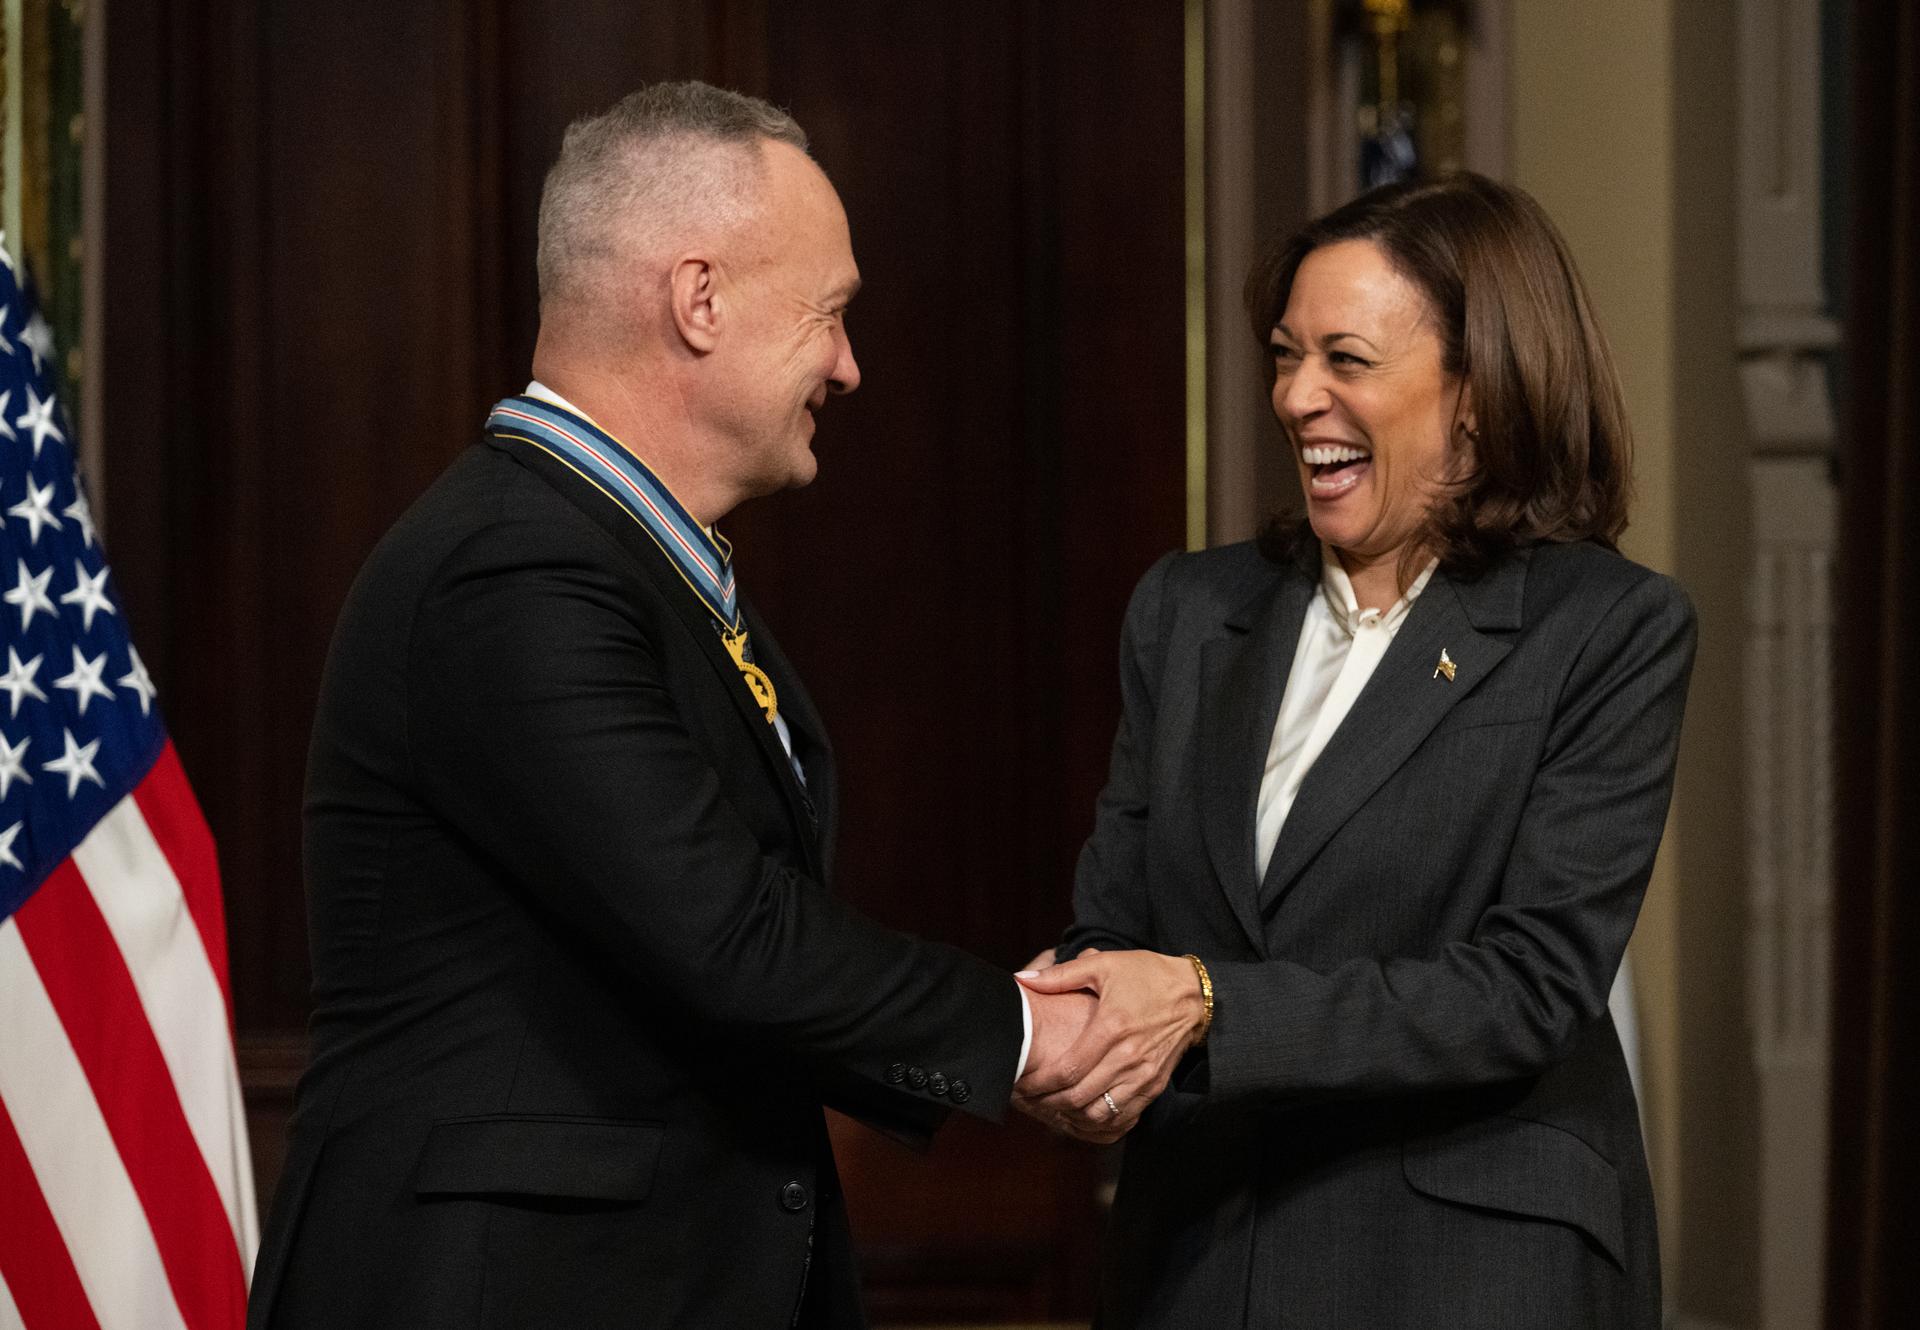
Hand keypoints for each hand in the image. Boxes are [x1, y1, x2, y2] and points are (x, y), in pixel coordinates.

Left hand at [1013, 950, 1205, 1143]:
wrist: (1195, 994)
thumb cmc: (1146, 975)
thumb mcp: (1103, 965)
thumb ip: (1060, 976)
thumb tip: (1023, 979)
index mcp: (1111, 1027)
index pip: (1068, 1070)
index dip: (1040, 1082)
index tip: (1021, 1083)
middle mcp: (1128, 1057)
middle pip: (1079, 1097)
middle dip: (1048, 1102)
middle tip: (1028, 1099)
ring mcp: (1143, 1075)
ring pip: (1100, 1113)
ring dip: (1072, 1115)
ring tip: (1051, 1107)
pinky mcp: (1155, 1086)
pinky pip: (1123, 1115)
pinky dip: (1100, 1118)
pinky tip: (1082, 1111)